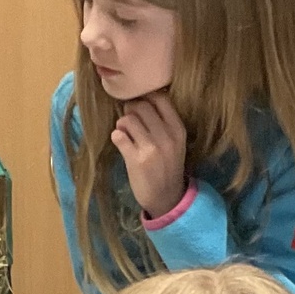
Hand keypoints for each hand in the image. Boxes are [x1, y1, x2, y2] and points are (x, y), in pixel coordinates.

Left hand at [111, 90, 187, 218]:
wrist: (167, 197)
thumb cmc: (168, 165)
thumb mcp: (174, 141)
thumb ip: (162, 122)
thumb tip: (138, 99)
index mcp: (178, 128)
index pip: (160, 97)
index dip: (145, 97)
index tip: (140, 106)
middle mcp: (166, 136)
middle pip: (141, 105)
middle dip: (130, 110)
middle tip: (129, 121)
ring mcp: (151, 148)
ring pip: (128, 119)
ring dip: (122, 124)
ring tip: (125, 133)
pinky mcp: (136, 160)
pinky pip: (119, 136)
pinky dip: (116, 137)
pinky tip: (121, 143)